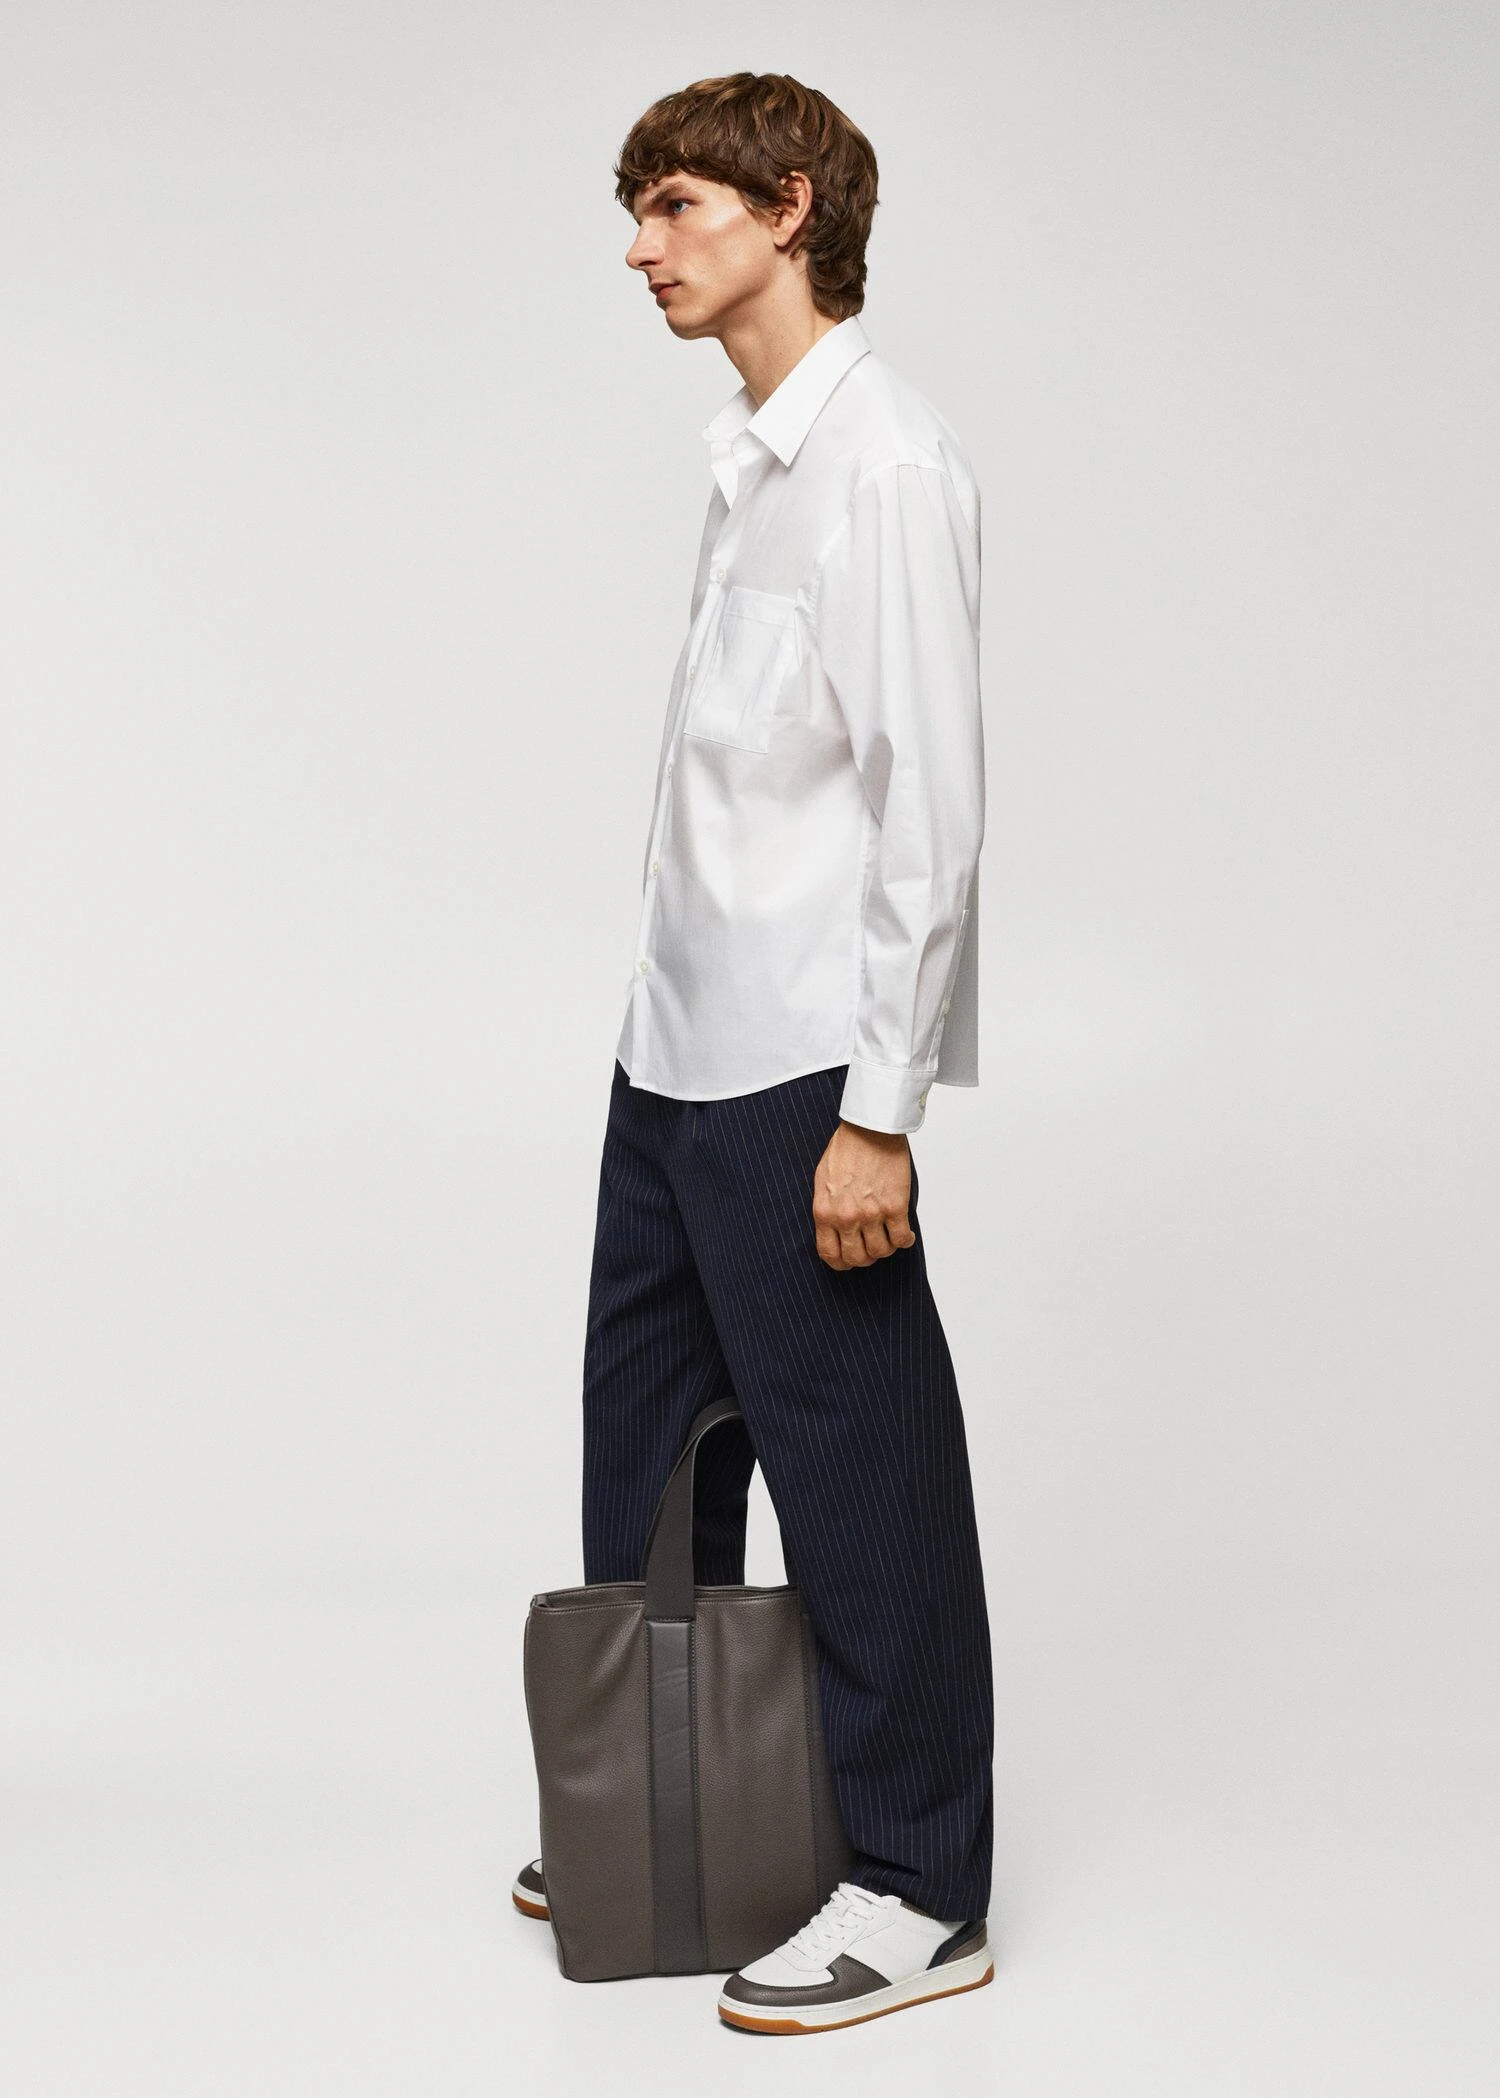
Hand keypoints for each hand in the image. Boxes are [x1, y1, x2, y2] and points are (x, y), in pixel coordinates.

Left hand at [813, 1119, 916, 1269]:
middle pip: (857, 1258)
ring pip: (881, 1252)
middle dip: (866, 1258)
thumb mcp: (822, 1181)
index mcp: (824, 1212)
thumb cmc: (847, 1149)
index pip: (830, 1254)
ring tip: (888, 1236)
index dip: (842, 1263)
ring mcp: (871, 1213)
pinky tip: (905, 1233)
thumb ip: (827, 1209)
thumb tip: (834, 1231)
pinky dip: (905, 1241)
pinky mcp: (894, 1206)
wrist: (870, 1128)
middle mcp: (847, 1217)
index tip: (849, 1260)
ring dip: (886, 1248)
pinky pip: (901, 1239)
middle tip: (871, 1248)